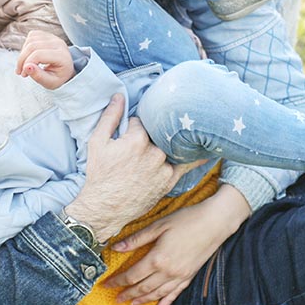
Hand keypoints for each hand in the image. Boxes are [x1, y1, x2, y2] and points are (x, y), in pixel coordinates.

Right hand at [15, 30, 74, 88]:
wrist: (65, 70)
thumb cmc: (58, 78)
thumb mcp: (50, 83)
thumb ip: (38, 76)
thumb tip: (26, 67)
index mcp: (62, 56)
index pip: (38, 55)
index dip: (27, 64)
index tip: (23, 74)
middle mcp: (58, 44)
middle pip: (32, 46)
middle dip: (22, 59)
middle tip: (20, 71)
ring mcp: (53, 37)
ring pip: (30, 40)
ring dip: (23, 53)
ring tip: (24, 65)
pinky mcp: (47, 35)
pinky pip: (31, 36)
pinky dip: (26, 46)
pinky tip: (28, 56)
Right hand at [65, 94, 200, 240]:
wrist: (105, 207)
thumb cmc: (99, 174)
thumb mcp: (97, 142)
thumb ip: (110, 117)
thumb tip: (119, 96)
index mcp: (137, 139)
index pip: (141, 122)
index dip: (132, 128)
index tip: (126, 137)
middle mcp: (154, 152)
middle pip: (157, 133)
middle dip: (150, 136)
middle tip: (138, 147)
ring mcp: (164, 167)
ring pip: (168, 147)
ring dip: (167, 145)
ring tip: (171, 141)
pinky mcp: (169, 180)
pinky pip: (186, 166)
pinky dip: (195, 158)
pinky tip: (207, 152)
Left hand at [104, 183, 251, 304]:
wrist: (215, 223)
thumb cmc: (186, 220)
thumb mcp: (158, 225)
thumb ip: (137, 239)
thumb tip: (116, 247)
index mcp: (157, 258)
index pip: (132, 275)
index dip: (118, 281)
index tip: (106, 285)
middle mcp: (168, 272)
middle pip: (143, 288)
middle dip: (128, 294)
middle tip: (116, 299)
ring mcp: (180, 276)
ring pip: (158, 294)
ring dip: (143, 300)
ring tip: (131, 303)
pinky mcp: (190, 276)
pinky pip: (175, 293)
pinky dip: (165, 302)